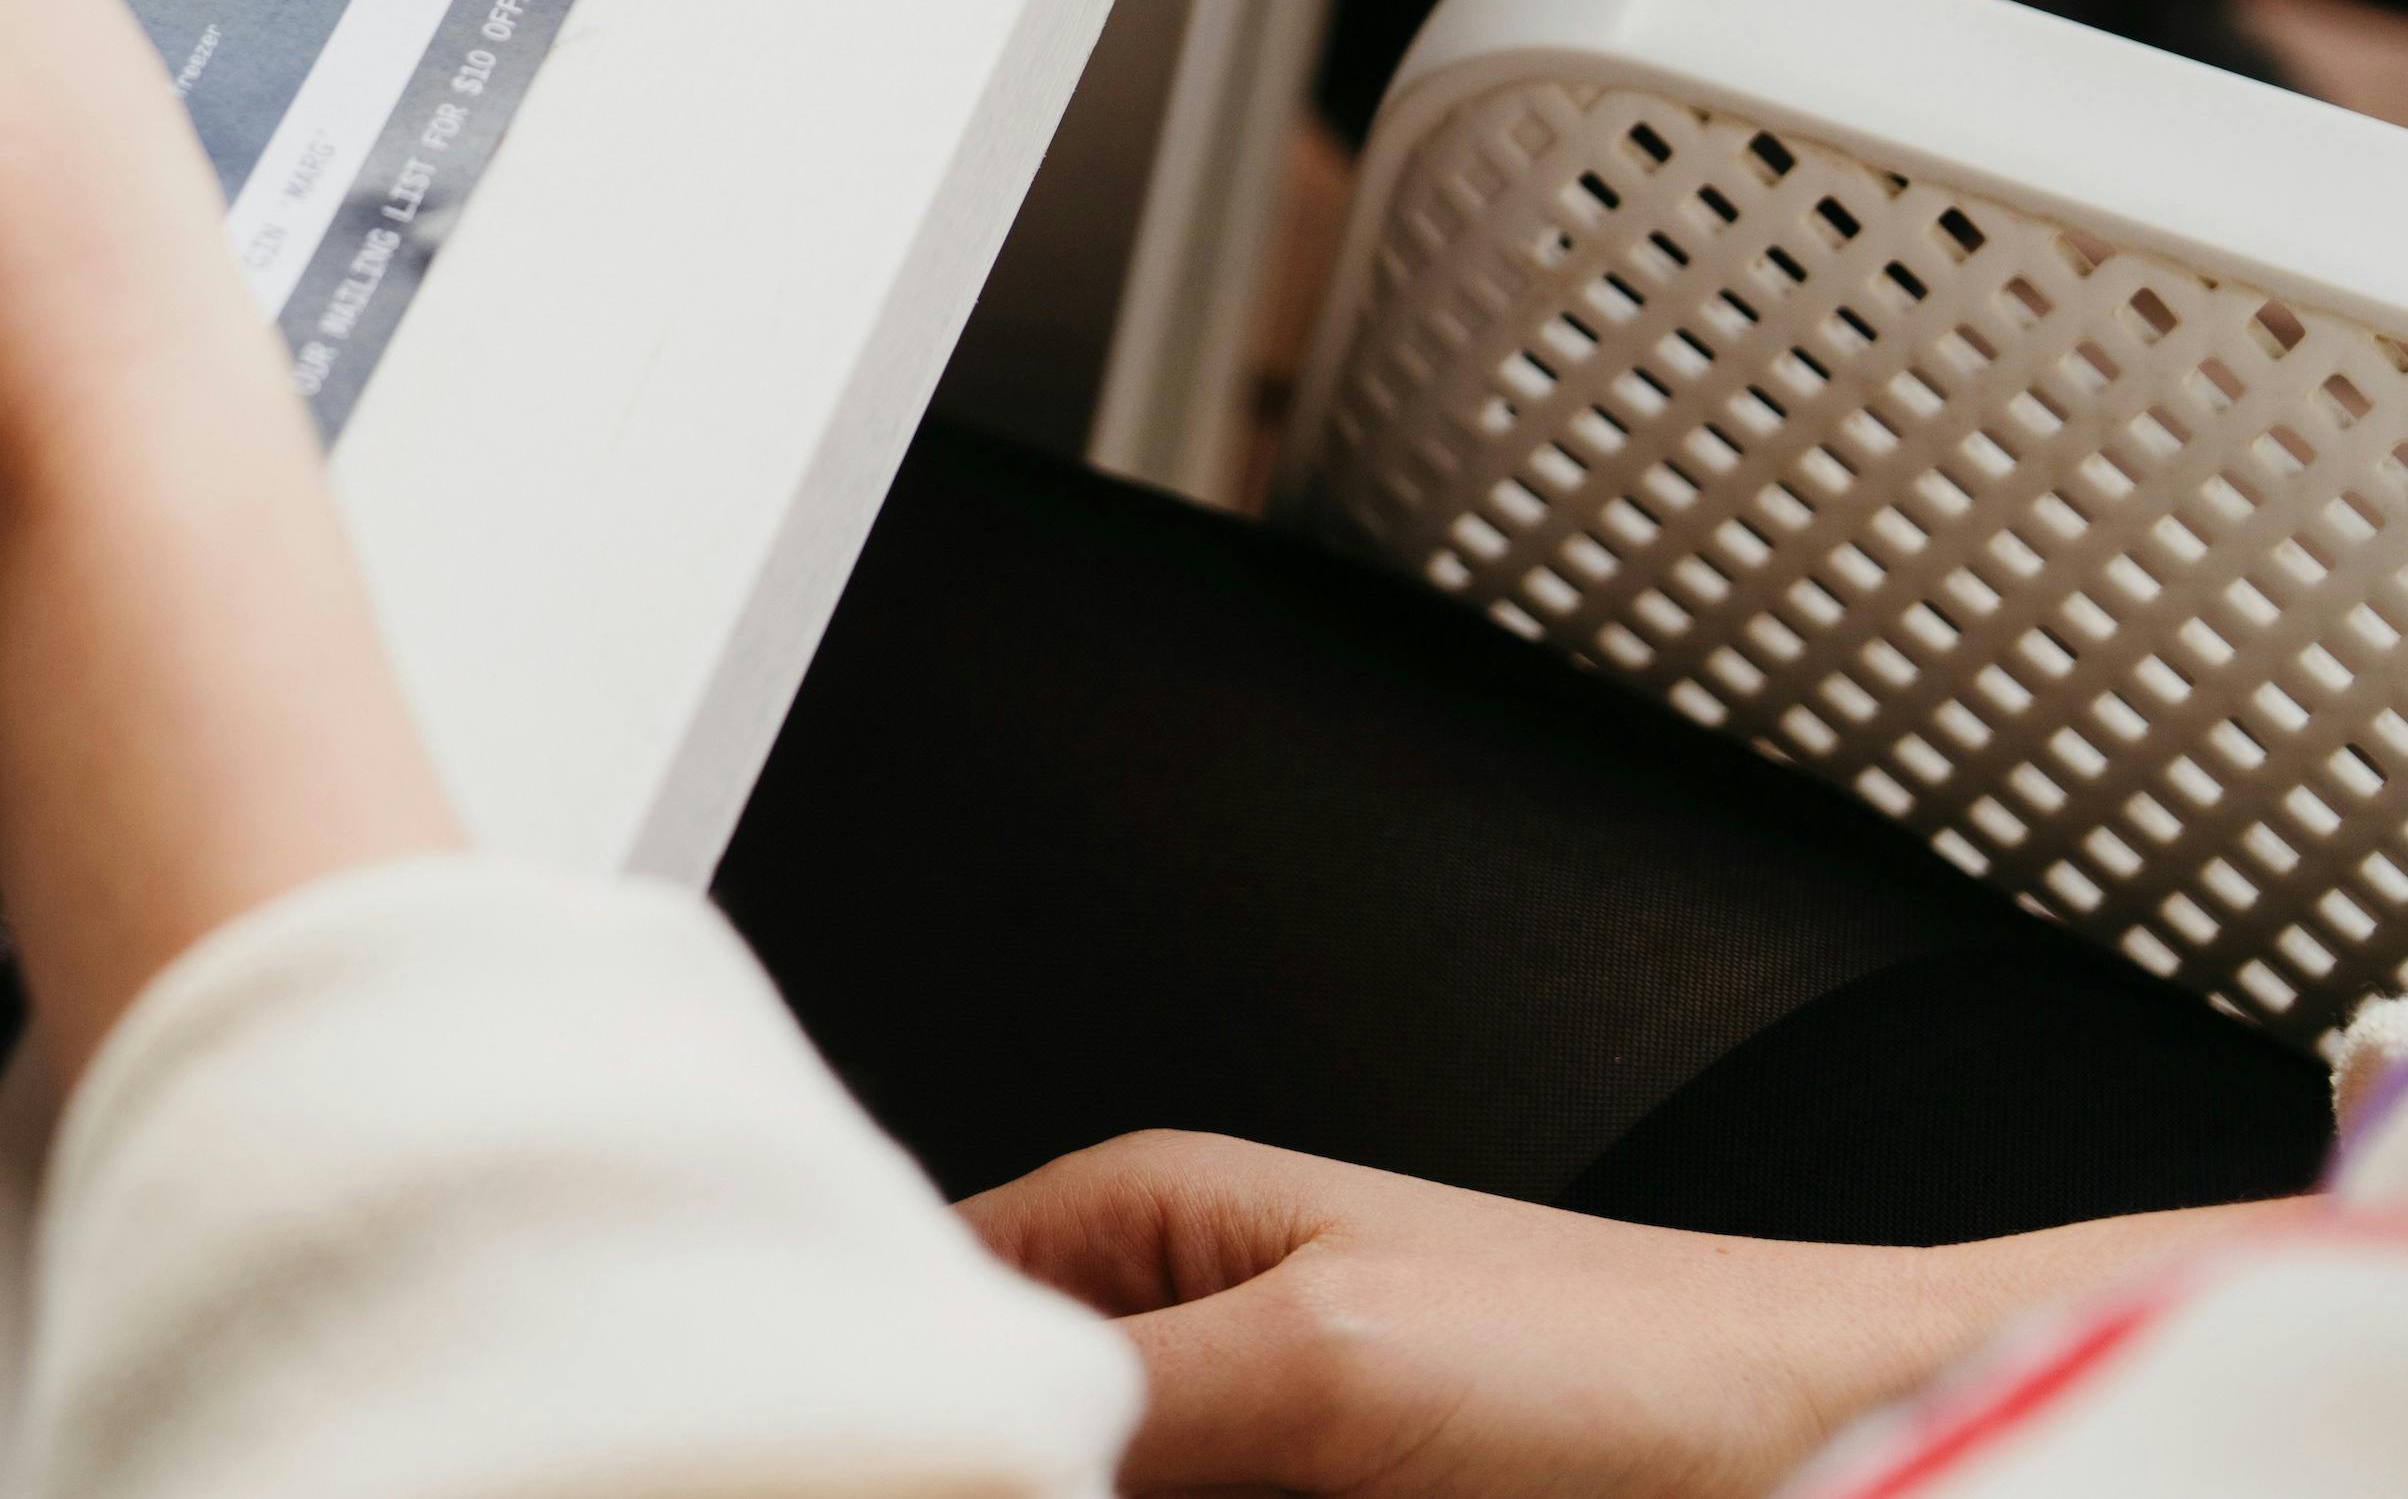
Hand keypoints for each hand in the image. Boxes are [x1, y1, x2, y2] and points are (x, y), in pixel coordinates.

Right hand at [963, 1130, 2262, 1497]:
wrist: (1853, 1444)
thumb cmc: (1638, 1361)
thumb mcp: (1316, 1364)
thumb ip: (1104, 1401)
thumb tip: (920, 1427)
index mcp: (1140, 1224)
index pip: (921, 1310)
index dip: (881, 1402)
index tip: (844, 1453)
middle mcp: (1178, 1345)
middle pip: (1014, 1444)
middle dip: (1009, 1476)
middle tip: (1077, 1492)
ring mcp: (1254, 1464)